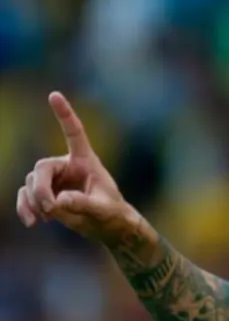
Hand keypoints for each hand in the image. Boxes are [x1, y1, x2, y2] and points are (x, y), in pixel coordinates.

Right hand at [16, 92, 139, 242]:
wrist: (106, 225)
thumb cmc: (111, 211)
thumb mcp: (103, 208)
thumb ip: (83, 203)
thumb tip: (58, 201)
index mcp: (85, 160)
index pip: (74, 132)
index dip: (64, 114)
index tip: (54, 95)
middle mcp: (67, 165)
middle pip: (41, 167)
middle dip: (41, 189)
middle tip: (50, 208)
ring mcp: (54, 180)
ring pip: (31, 182)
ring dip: (34, 200)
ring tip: (47, 217)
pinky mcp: (45, 194)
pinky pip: (25, 195)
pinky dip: (25, 207)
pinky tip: (32, 222)